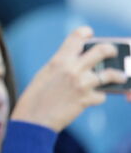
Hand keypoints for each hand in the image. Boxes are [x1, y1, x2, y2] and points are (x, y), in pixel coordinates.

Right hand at [10, 26, 126, 131]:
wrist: (32, 119)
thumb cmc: (35, 97)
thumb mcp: (45, 74)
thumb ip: (62, 66)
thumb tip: (80, 63)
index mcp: (59, 60)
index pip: (77, 37)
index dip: (86, 33)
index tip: (89, 34)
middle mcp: (72, 69)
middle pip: (102, 50)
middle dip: (110, 50)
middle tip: (112, 53)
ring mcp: (81, 84)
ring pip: (110, 74)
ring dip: (117, 75)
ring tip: (120, 77)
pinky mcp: (87, 100)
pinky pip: (102, 95)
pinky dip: (100, 96)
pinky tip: (94, 98)